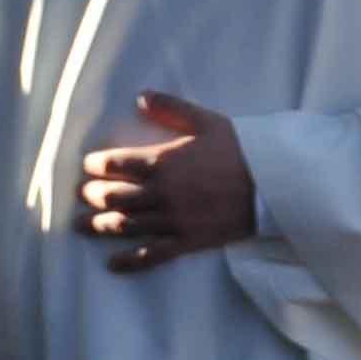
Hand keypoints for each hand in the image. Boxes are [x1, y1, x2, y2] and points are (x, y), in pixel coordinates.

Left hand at [76, 93, 259, 273]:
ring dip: (99, 225)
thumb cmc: (244, 149)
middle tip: (85, 194)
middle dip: (93, 195)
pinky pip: (152, 255)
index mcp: (163, 161)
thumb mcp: (208, 121)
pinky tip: (112, 263)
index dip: (95, 165)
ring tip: (83, 225)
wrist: (277, 183)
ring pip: (124, 225)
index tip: (90, 166)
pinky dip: (129, 261)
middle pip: (112, 196)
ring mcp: (173, 220)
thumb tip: (140, 97)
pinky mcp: (188, 240)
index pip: (114, 164)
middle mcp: (161, 193)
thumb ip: (172, 109)